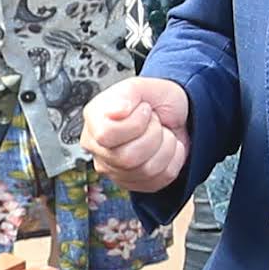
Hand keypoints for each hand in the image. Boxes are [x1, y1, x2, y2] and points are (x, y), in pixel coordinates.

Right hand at [84, 76, 189, 192]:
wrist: (173, 113)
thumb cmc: (155, 100)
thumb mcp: (141, 86)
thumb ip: (126, 94)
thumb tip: (115, 112)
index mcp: (95, 122)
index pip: (107, 135)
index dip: (135, 122)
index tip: (143, 110)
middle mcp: (99, 149)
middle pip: (127, 158)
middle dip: (153, 135)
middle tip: (153, 122)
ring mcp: (115, 170)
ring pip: (146, 170)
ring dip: (165, 146)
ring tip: (160, 133)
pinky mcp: (135, 183)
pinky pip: (160, 179)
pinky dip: (172, 160)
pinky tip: (165, 147)